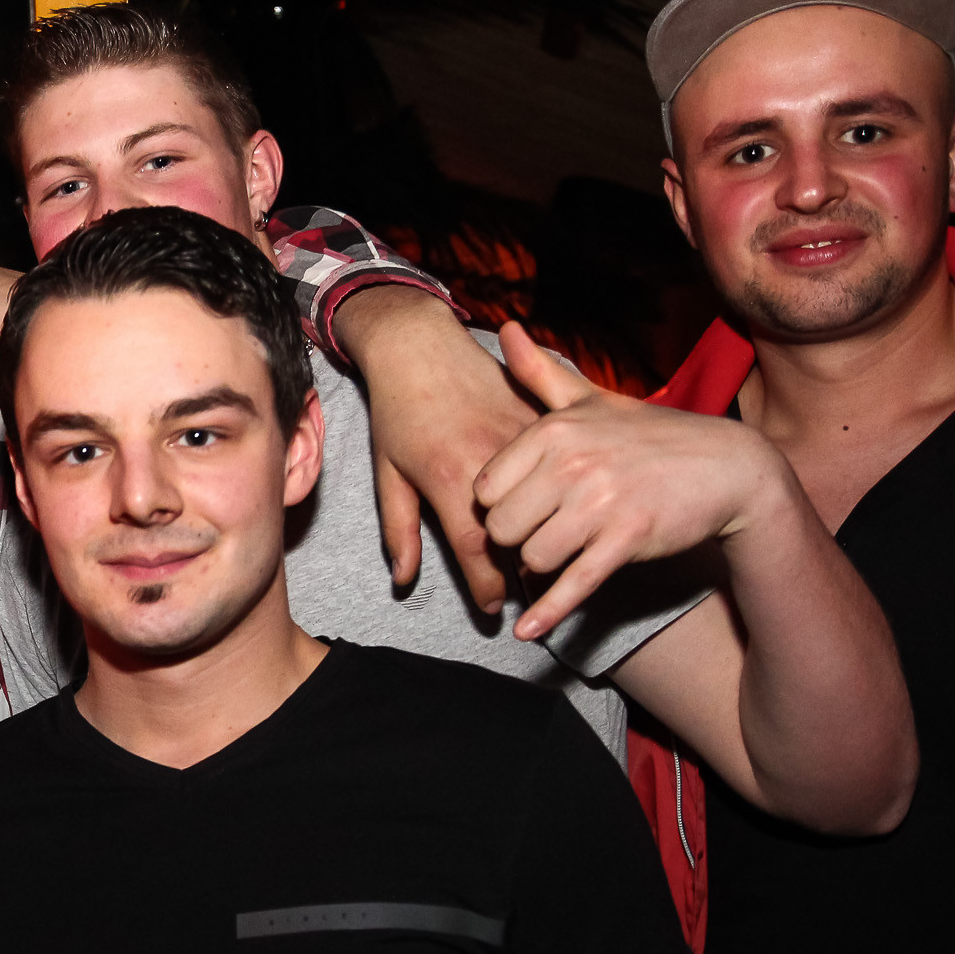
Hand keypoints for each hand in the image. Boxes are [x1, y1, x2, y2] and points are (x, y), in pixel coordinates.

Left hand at [333, 284, 534, 610]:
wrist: (419, 344)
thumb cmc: (399, 410)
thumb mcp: (390, 474)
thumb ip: (399, 530)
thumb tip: (403, 579)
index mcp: (452, 476)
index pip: (478, 550)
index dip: (487, 587)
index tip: (491, 609)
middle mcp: (495, 459)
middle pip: (520, 536)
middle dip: (518, 570)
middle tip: (515, 586)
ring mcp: (526, 438)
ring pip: (550, 504)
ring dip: (546, 538)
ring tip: (536, 557)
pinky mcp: (547, 421)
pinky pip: (564, 472)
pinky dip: (564, 499)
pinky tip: (561, 516)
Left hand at [476, 322, 790, 639]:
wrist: (727, 468)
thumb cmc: (649, 437)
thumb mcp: (593, 402)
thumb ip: (541, 374)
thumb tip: (506, 329)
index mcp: (553, 432)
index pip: (485, 490)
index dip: (498, 506)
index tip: (520, 507)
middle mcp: (572, 464)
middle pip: (501, 528)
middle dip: (516, 540)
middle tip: (541, 534)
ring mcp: (600, 503)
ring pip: (532, 557)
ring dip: (541, 566)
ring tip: (561, 553)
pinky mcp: (628, 539)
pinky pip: (574, 583)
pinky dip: (549, 611)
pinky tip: (528, 631)